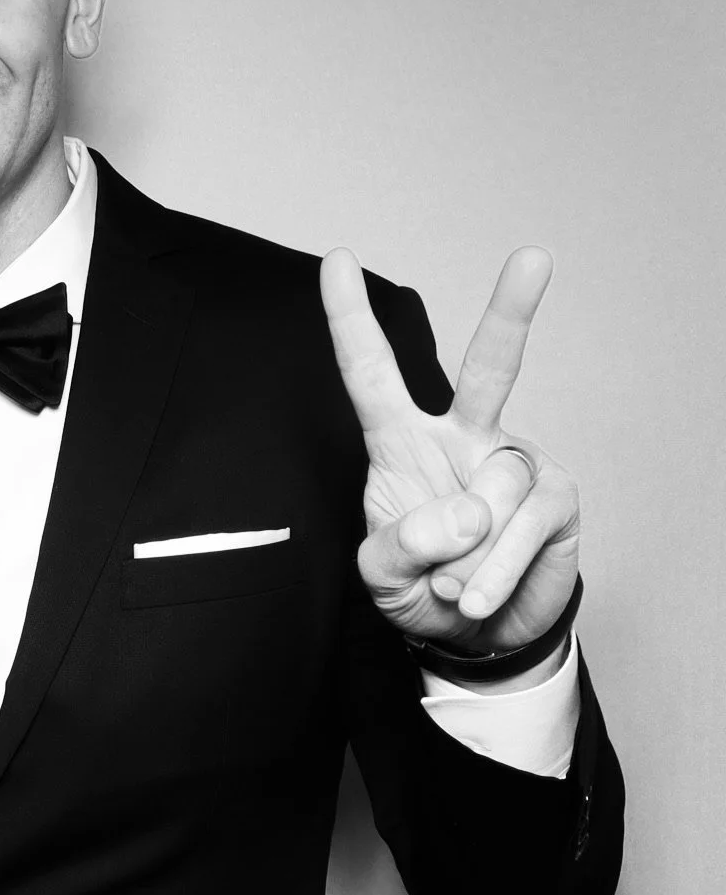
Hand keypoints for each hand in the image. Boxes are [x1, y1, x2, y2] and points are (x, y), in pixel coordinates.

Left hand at [321, 246, 579, 655]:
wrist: (476, 637)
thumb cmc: (420, 587)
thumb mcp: (381, 575)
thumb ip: (400, 545)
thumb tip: (463, 512)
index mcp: (401, 443)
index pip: (371, 375)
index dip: (350, 321)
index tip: (335, 261)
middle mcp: (463, 438)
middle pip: (489, 368)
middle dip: (512, 312)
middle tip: (533, 257)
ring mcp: (513, 463)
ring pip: (494, 490)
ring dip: (467, 555)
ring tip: (454, 588)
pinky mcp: (557, 498)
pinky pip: (523, 526)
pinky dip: (493, 571)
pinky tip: (477, 596)